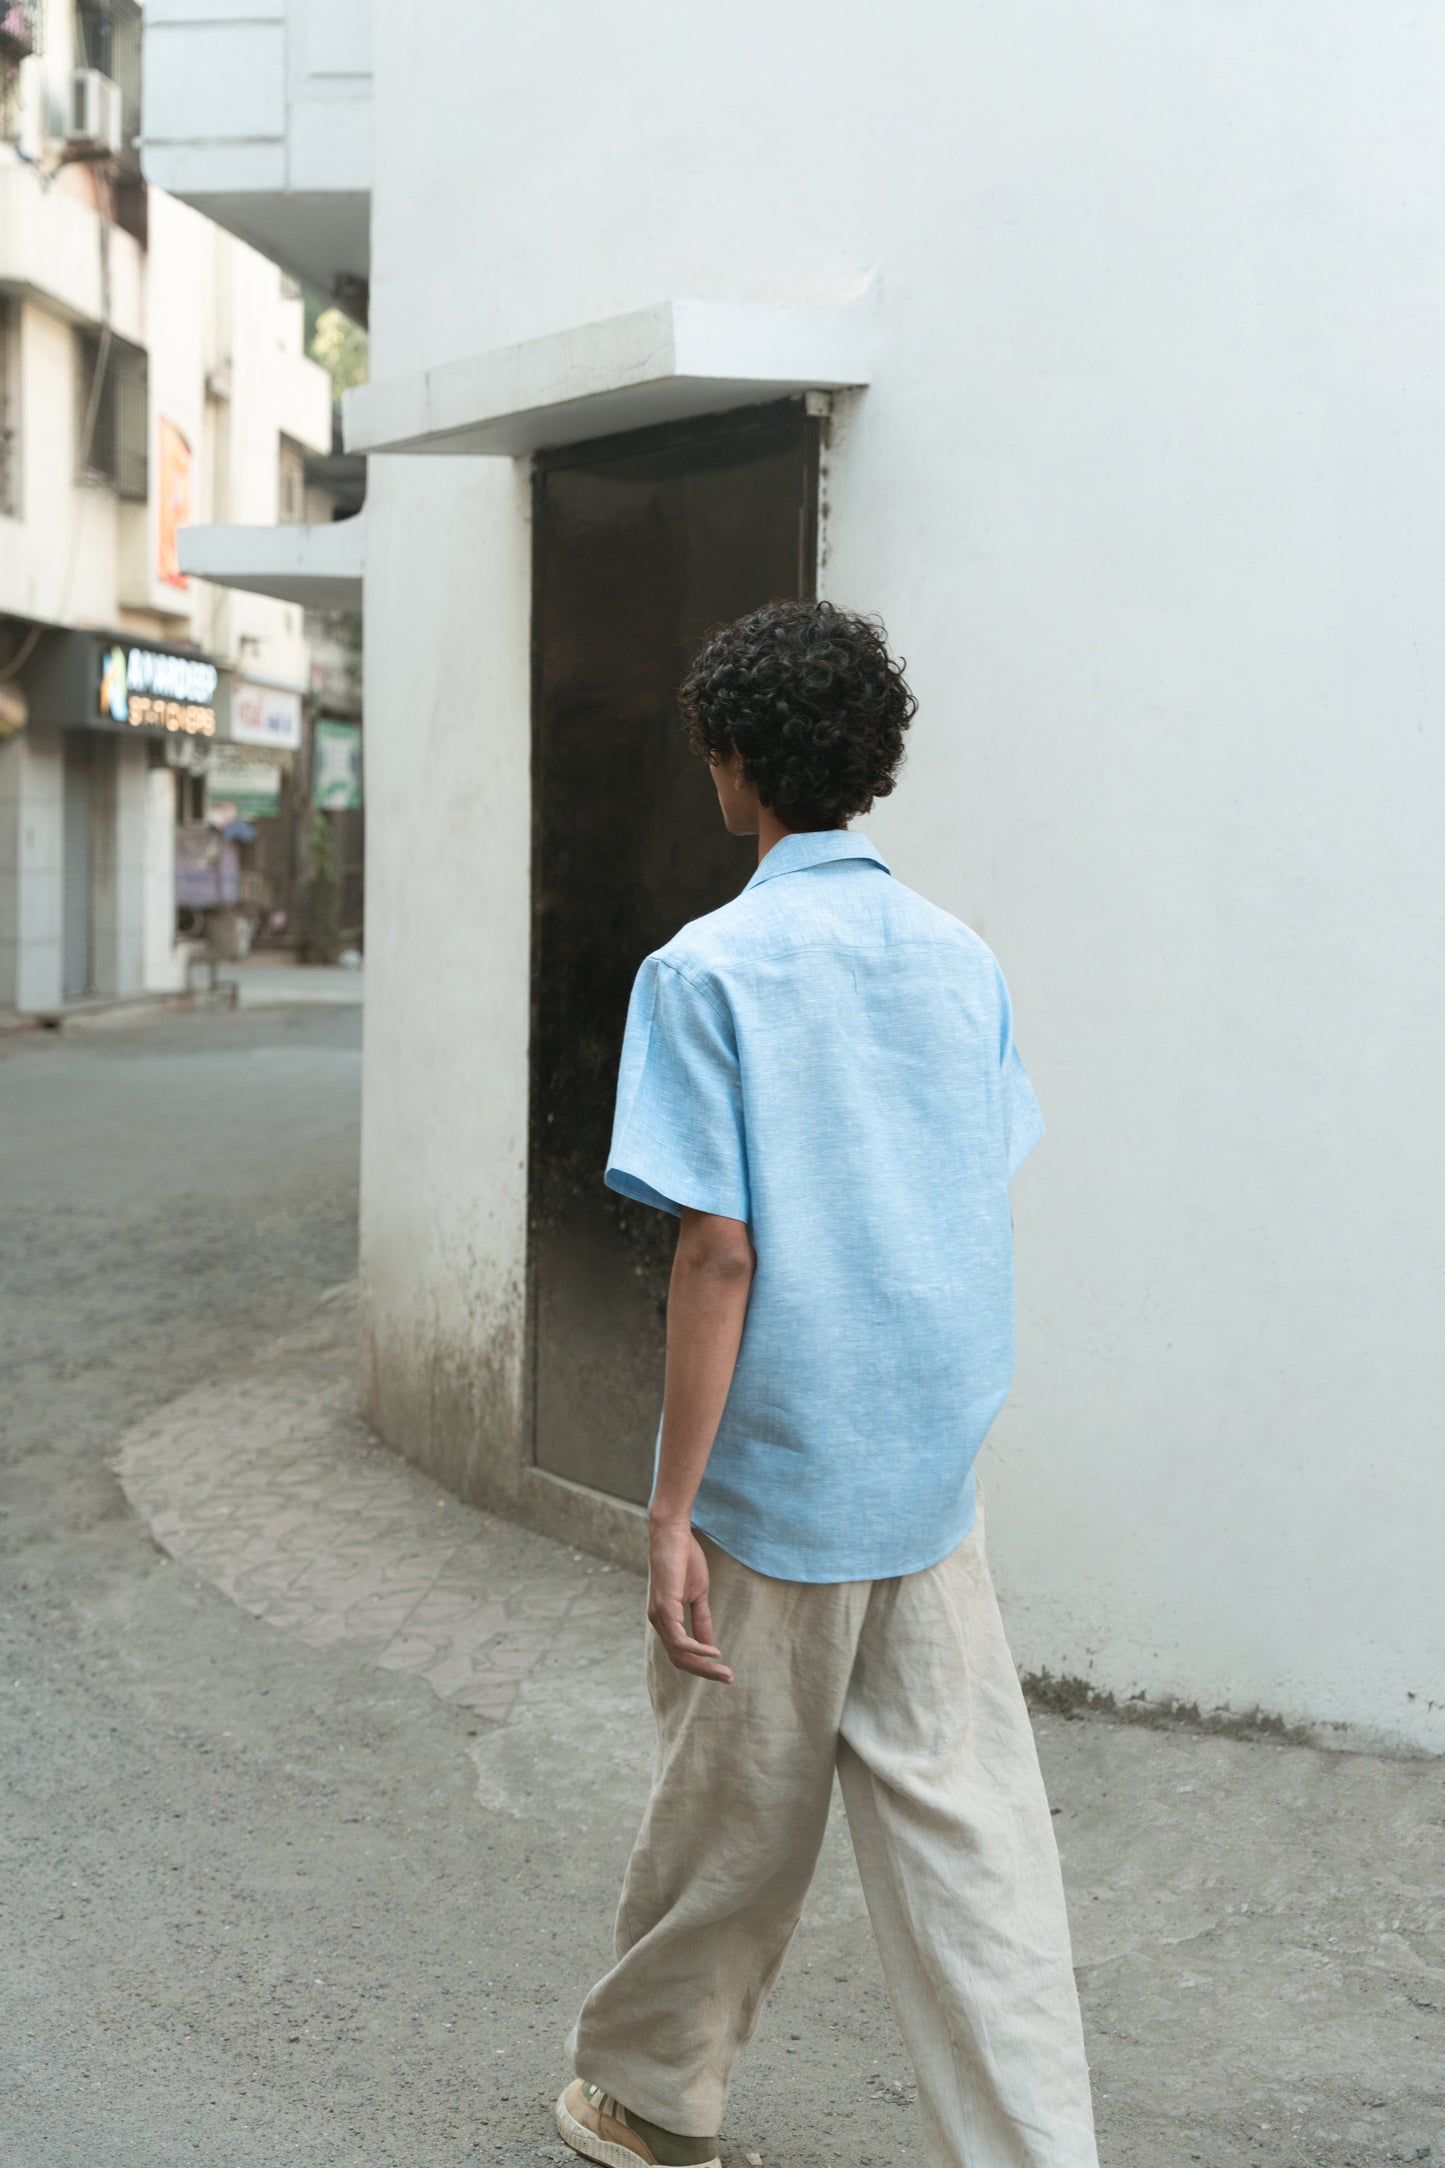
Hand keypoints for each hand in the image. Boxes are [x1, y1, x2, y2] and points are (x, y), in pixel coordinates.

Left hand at [647, 1517, 732, 1683]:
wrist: (673, 1534)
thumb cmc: (684, 1560)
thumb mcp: (698, 1595)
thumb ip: (701, 1620)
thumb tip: (709, 1646)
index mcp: (666, 1619)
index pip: (681, 1653)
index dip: (702, 1666)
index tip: (725, 1673)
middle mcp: (658, 1621)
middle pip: (679, 1659)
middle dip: (704, 1672)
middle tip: (728, 1678)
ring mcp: (659, 1615)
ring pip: (679, 1654)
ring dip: (703, 1666)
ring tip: (724, 1670)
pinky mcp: (664, 1607)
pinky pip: (678, 1639)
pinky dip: (697, 1649)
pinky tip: (713, 1652)